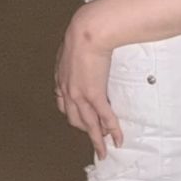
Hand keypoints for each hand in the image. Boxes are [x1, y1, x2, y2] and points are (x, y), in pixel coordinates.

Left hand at [53, 7, 122, 159]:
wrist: (88, 31)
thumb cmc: (82, 31)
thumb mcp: (72, 45)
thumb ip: (74, 53)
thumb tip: (81, 52)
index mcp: (61, 78)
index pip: (65, 104)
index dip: (74, 114)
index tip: (81, 120)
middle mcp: (67, 91)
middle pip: (75, 118)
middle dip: (85, 129)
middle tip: (95, 136)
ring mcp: (80, 95)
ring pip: (88, 124)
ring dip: (97, 139)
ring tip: (104, 150)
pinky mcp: (94, 94)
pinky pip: (105, 118)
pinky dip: (112, 130)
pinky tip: (118, 138)